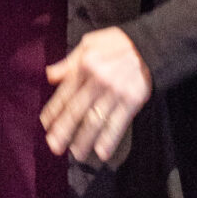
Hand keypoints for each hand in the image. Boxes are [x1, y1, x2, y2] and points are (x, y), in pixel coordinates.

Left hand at [42, 27, 152, 165]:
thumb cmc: (118, 43)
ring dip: (84, 139)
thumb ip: (69, 62)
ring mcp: (116, 92)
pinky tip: (102, 152)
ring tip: (76, 154)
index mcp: (84, 66)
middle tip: (54, 147)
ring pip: (96, 120)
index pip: (65, 93)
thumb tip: (49, 75)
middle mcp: (98, 80)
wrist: (151, 45)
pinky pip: (118, 122)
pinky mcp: (132, 100)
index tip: (45, 125)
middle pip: (77, 110)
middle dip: (64, 130)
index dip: (54, 111)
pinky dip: (110, 139)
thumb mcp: (89, 44)